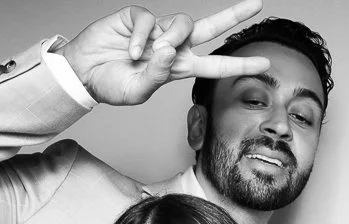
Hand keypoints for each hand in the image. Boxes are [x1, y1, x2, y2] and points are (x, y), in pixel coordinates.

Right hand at [58, 1, 269, 105]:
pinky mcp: (138, 17)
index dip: (239, 65)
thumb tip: (169, 50)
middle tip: (257, 4)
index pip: (215, 66)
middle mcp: (172, 46)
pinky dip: (141, 38)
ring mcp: (157, 30)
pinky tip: (130, 51)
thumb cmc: (112, 85)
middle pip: (209, 27)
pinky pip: (149, 21)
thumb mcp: (139, 91)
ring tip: (151, 55)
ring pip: (182, 23)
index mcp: (178, 68)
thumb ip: (157, 75)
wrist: (84, 73)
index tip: (264, 64)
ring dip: (171, 38)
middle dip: (233, 15)